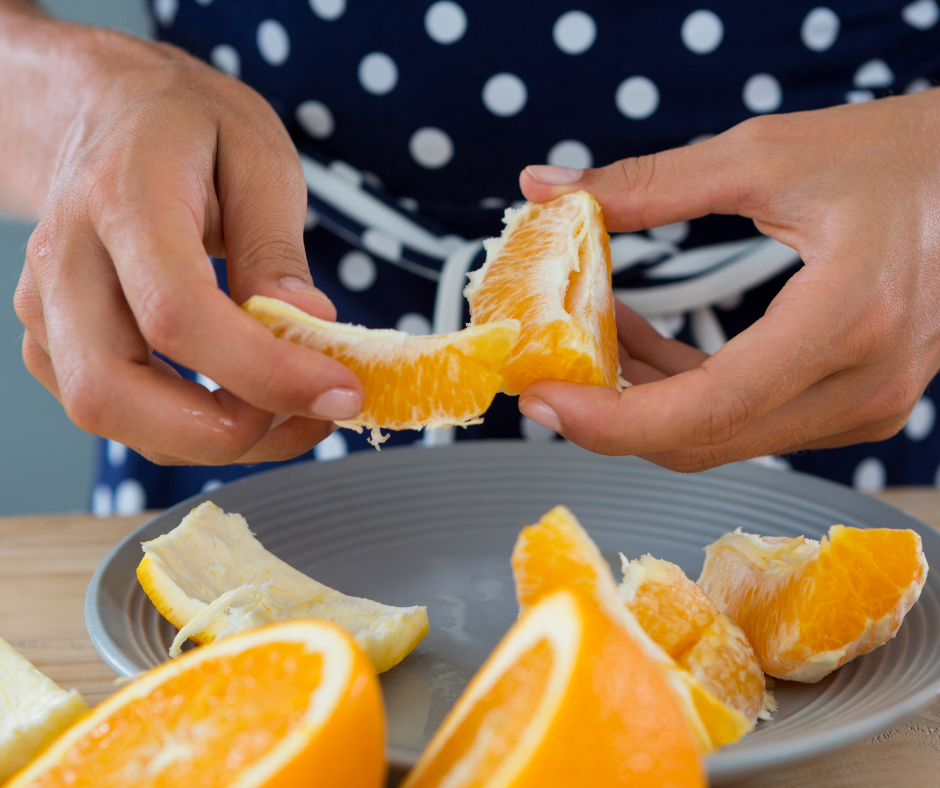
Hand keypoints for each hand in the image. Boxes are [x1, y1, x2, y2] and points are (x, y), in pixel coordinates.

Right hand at [6, 15, 362, 464]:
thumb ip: (276, 244)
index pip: (179, 314)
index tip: (341, 390)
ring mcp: (46, 307)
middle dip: (225, 432)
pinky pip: (115, 413)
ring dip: (213, 440)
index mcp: (123, 199)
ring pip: (110, 416)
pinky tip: (244, 401)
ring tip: (293, 412)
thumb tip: (306, 324)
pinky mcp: (51, 340)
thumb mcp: (257, 154)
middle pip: (113, 391)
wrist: (100, 111)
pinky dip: (186, 428)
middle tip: (312, 416)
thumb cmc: (183, 124)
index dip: (264, 371)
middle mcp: (66, 261)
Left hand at [517, 89, 939, 470]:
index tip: (544, 398)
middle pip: (705, 439)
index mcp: (848, 320)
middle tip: (548, 373)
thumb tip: (545, 188)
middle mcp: (862, 385)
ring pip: (721, 437)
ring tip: (591, 340)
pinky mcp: (854, 403)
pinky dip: (685, 392)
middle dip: (612, 415)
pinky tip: (644, 344)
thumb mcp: (764, 156)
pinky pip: (748, 420)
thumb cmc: (895, 156)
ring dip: (645, 400)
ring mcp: (863, 405)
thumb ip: (648, 182)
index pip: (709, 408)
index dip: (612, 420)